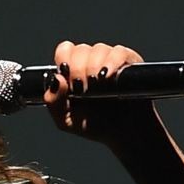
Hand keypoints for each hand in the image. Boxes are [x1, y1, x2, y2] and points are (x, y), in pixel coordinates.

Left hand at [44, 39, 159, 147]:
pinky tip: (107, 76)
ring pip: (99, 49)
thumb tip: (56, 79)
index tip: (67, 76)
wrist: (124, 134)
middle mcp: (92, 62)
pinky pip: (119, 52)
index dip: (64, 59)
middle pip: (81, 49)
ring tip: (96, 87)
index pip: (65, 50)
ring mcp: (111, 61)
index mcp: (74, 72)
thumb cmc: (96, 125)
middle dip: (78, 69)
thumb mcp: (66, 120)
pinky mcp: (130, 63)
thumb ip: (53, 101)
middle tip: (82, 89)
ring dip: (93, 67)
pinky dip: (111, 62)